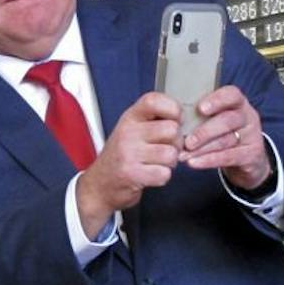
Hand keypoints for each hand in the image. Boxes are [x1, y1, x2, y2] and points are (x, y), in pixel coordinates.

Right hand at [75, 92, 180, 237]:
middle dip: (176, 143)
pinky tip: (151, 174)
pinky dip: (162, 177)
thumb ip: (154, 121)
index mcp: (130, 117)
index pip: (154, 100)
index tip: (176, 119)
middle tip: (166, 148)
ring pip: (171, 154)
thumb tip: (184, 121)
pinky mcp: (131, 174)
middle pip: (171, 129)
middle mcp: (128, 132)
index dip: (172, 108)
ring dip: (170, 162)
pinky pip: (164, 174)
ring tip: (157, 163)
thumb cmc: (121, 156)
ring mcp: (128, 153)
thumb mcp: (132, 130)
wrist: (100, 184)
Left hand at [180, 85, 271, 189]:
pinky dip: (209, 160)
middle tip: (186, 141)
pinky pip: (228, 157)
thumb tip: (170, 116)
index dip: (217, 100)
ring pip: (226, 141)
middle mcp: (247, 117)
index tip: (200, 108)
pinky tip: (194, 163)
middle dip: (204, 131)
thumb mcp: (216, 119)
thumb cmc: (223, 133)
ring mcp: (251, 136)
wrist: (247, 159)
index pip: (232, 94)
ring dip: (202, 149)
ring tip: (183, 155)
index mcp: (237, 103)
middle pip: (228, 120)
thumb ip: (200, 115)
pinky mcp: (251, 155)